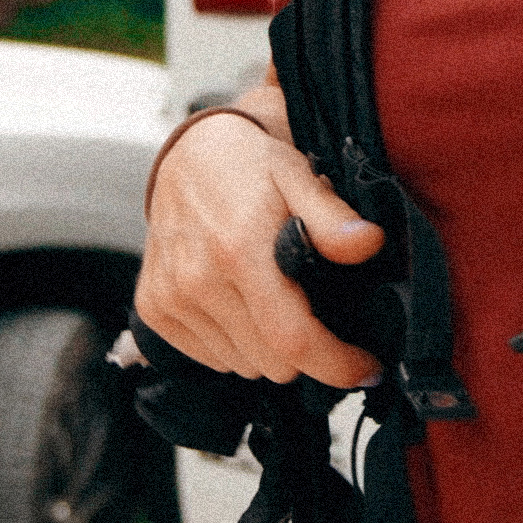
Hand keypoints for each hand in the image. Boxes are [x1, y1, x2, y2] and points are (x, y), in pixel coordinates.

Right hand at [133, 110, 387, 390]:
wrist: (189, 154)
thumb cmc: (250, 166)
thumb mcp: (299, 177)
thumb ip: (332, 219)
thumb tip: (368, 244)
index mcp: (240, 249)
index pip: (293, 339)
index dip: (336, 364)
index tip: (365, 368)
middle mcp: (199, 280)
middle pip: (271, 363)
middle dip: (303, 348)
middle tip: (312, 310)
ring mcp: (172, 298)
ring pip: (242, 365)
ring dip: (265, 346)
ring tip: (270, 296)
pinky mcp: (154, 308)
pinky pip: (210, 358)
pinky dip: (233, 342)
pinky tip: (239, 301)